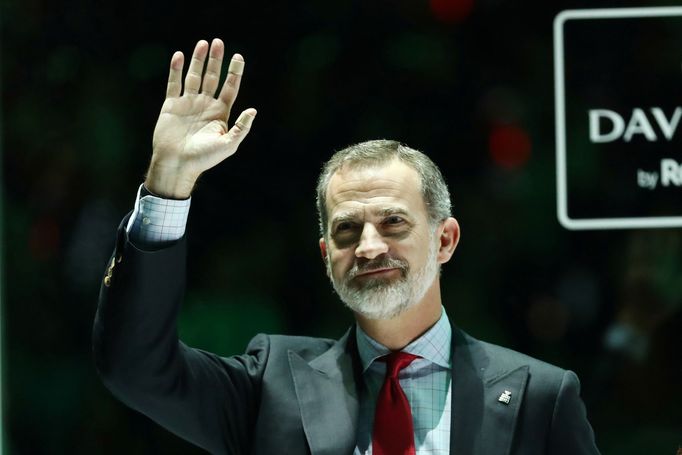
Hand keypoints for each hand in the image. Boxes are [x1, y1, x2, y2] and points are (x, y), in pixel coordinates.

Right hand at [145, 38, 256, 197]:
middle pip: (212, 77)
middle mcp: (205, 105)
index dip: (234, 72)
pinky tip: (180, 56)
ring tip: (203, 43)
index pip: (230, 87)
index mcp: (220, 113)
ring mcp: (188, 103)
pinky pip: (174, 83)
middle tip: (218, 42)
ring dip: (198, 60)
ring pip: (194, 76)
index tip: (238, 57)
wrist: (177, 164)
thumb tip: (254, 110)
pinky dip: (176, 69)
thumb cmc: (204, 158)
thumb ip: (241, 127)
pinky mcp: (171, 105)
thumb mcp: (228, 145)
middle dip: (216, 60)